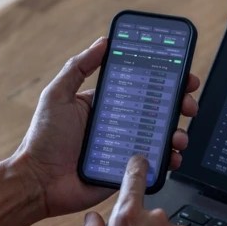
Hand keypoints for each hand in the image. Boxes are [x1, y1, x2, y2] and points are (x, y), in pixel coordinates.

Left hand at [13, 37, 199, 218]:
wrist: (38, 182)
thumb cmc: (42, 139)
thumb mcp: (57, 95)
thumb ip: (78, 67)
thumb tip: (103, 42)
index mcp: (106, 104)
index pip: (141, 86)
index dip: (164, 79)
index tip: (182, 73)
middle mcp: (120, 125)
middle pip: (159, 111)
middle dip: (180, 105)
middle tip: (188, 104)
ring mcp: (126, 148)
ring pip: (162, 137)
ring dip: (177, 133)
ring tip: (178, 136)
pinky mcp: (128, 171)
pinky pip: (155, 164)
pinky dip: (168, 160)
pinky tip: (171, 157)